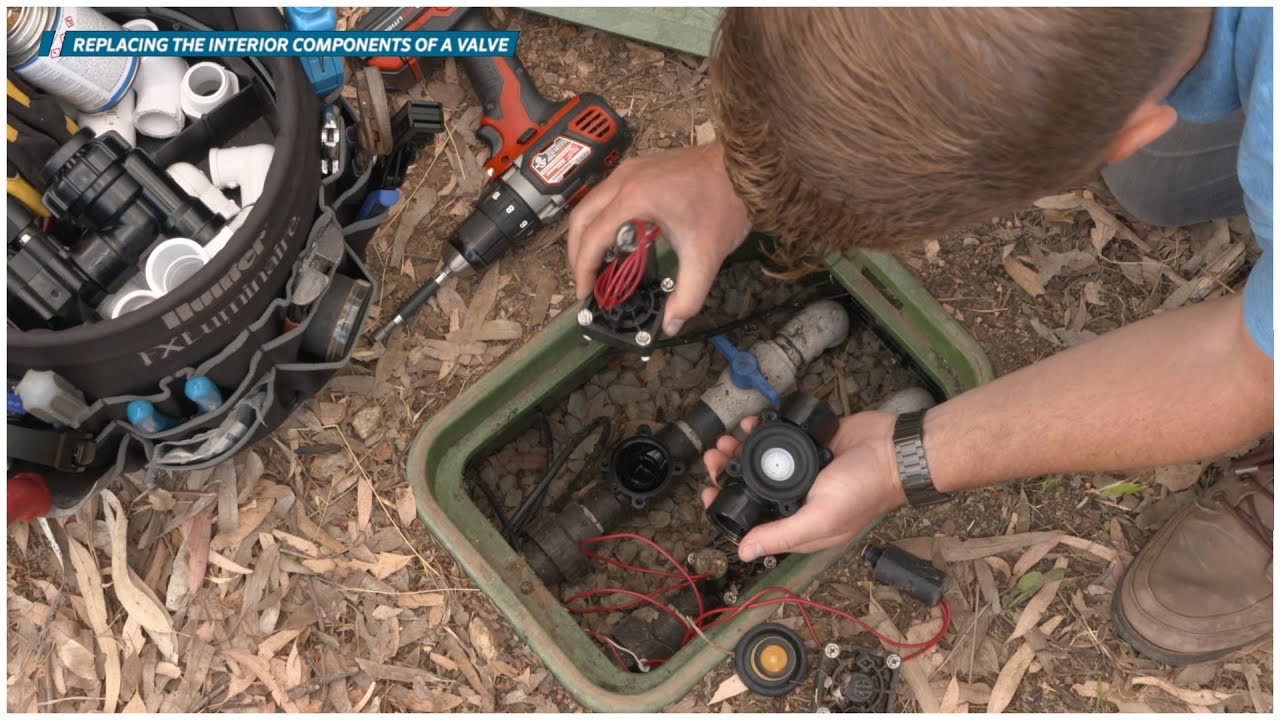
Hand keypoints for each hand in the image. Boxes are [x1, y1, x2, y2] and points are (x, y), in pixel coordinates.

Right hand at [567, 142, 751, 336]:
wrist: (745, 166)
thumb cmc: (726, 200)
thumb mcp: (706, 255)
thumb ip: (688, 295)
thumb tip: (671, 323)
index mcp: (634, 198)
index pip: (593, 237)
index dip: (584, 269)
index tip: (586, 292)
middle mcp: (625, 179)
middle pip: (581, 219)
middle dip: (577, 254)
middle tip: (586, 281)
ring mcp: (630, 170)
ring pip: (590, 204)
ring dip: (588, 235)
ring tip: (598, 265)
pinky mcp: (640, 169)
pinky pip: (607, 196)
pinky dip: (602, 220)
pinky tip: (618, 241)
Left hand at [702, 411, 906, 561]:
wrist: (896, 450)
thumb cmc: (865, 489)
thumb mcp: (820, 518)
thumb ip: (781, 535)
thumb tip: (744, 553)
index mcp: (799, 522)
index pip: (753, 520)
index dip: (727, 506)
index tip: (708, 491)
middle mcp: (798, 497)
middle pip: (752, 486)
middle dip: (728, 471)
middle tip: (715, 456)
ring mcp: (804, 468)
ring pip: (761, 459)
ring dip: (741, 448)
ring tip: (728, 438)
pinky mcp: (810, 442)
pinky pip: (779, 436)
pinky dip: (763, 429)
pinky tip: (752, 422)